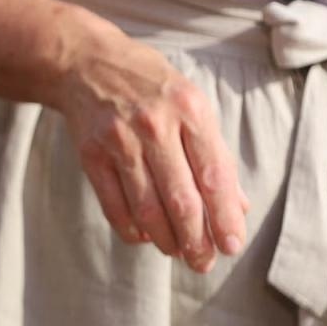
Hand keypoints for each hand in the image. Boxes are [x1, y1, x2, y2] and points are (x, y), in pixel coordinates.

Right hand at [56, 29, 247, 272]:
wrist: (88, 63)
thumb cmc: (150, 86)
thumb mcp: (192, 105)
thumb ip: (214, 153)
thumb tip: (238, 205)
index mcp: (190, 110)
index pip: (214, 176)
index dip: (225, 216)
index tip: (233, 245)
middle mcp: (155, 125)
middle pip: (181, 199)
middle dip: (197, 239)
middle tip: (204, 262)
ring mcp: (120, 141)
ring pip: (148, 207)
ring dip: (166, 240)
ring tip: (179, 253)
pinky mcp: (91, 155)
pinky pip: (114, 205)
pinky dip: (132, 228)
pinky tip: (145, 237)